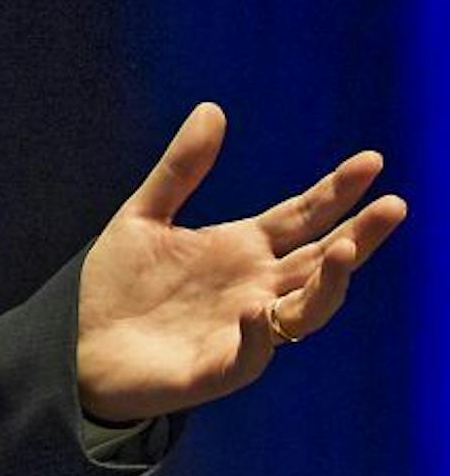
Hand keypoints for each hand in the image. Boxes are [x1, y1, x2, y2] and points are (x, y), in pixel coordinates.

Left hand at [74, 102, 406, 422]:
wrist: (81, 347)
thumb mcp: (143, 215)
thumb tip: (213, 108)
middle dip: (360, 234)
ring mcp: (244, 329)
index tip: (371, 161)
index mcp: (242, 248)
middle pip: (322, 260)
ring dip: (329, 282)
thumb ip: (181, 168)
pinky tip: (256, 309)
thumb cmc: (118, 285)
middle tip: (393, 205)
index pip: (302, 216)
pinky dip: (259, 333)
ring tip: (345, 248)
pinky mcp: (220, 367)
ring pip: (307, 309)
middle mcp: (255, 287)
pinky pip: (253, 352)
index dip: (336, 191)